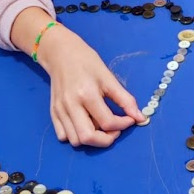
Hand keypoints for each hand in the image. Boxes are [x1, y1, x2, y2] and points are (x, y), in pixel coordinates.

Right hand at [37, 25, 145, 146]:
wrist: (61, 53)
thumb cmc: (87, 62)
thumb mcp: (108, 77)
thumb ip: (125, 99)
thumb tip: (140, 117)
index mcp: (87, 94)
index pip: (107, 122)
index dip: (123, 125)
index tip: (130, 119)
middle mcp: (71, 105)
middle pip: (88, 138)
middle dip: (106, 139)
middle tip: (115, 130)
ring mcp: (60, 110)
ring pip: (75, 140)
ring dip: (91, 139)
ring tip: (100, 126)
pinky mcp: (53, 113)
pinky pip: (63, 136)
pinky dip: (76, 136)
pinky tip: (85, 124)